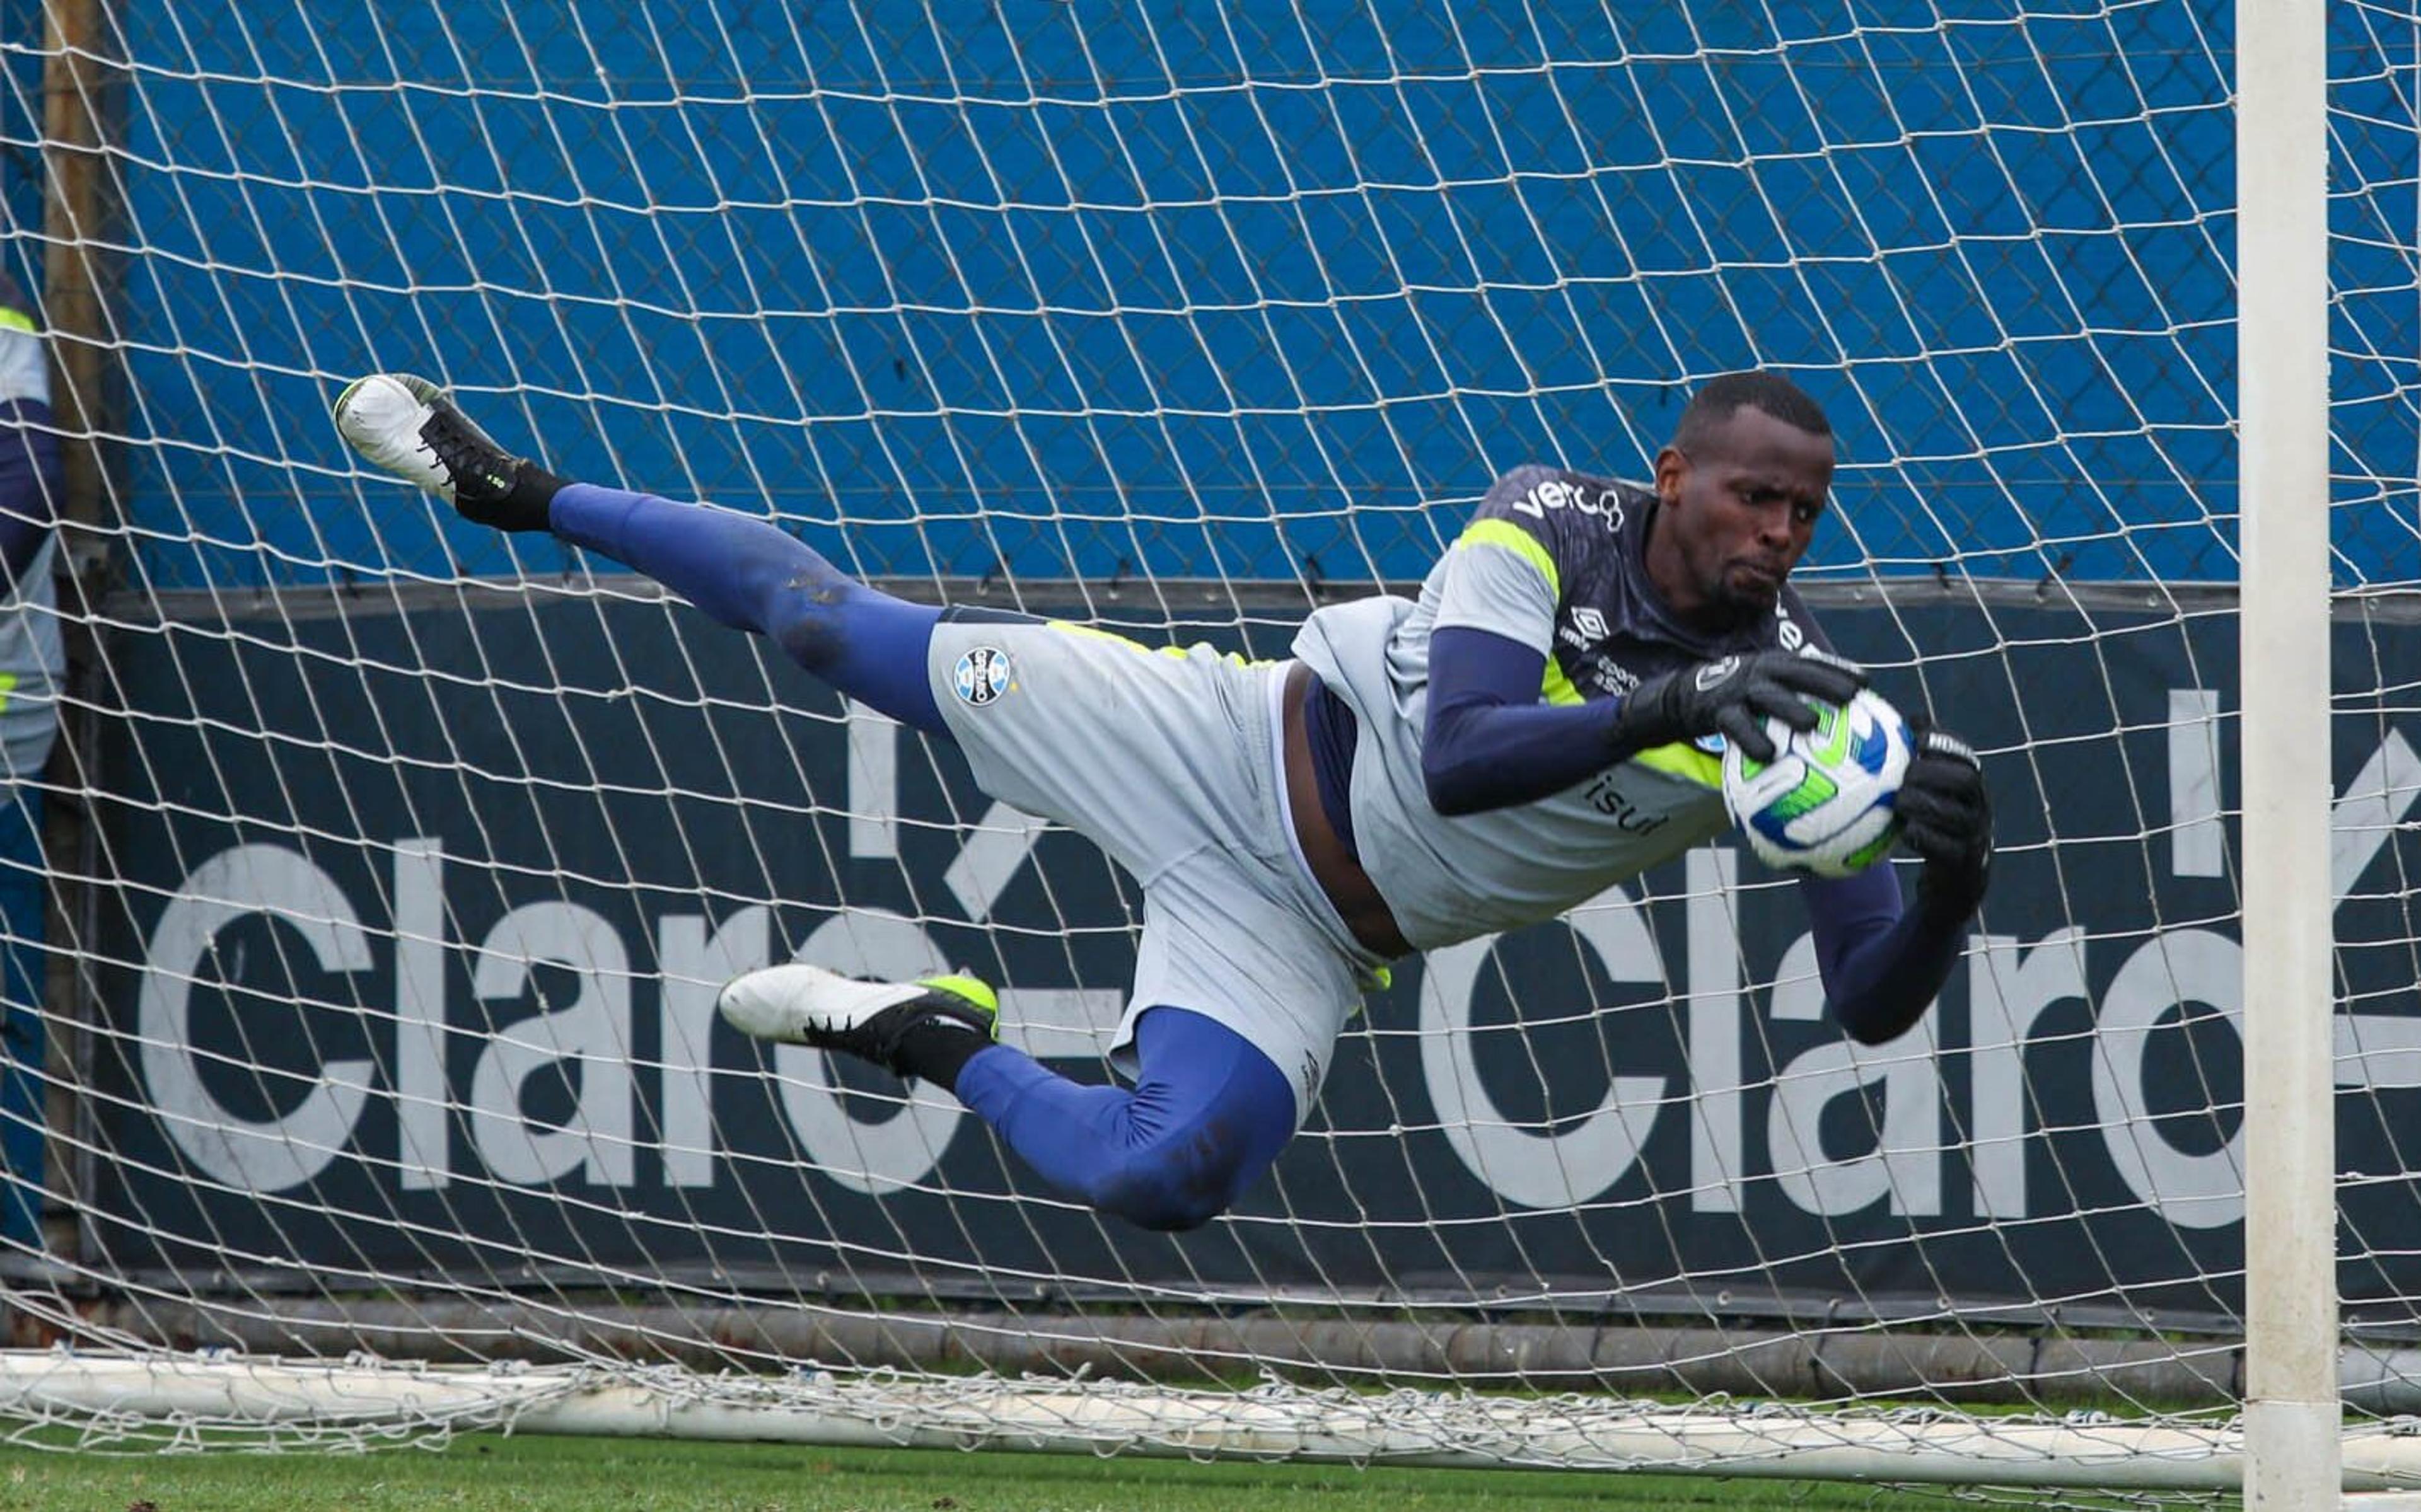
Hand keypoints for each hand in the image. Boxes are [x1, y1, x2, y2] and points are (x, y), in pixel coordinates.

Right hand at [1611, 648, 1866, 763]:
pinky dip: (1752, 739)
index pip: (1811, 663)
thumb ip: (1794, 695)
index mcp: (1775, 664)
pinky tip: (1769, 755)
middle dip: (1824, 682)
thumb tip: (1839, 722)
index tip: (1866, 683)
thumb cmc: (1739, 696)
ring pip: (1768, 697)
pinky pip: (1738, 726)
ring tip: (1812, 724)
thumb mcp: (1765, 686)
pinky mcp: (1719, 711)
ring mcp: (1739, 690)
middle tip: (1851, 697)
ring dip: (1791, 708)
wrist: (1685, 695)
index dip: (1838, 670)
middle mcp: (1759, 672)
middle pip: (1796, 674)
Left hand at [1900, 720, 1991, 919]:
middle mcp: (1979, 808)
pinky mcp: (1965, 864)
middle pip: (1966, 781)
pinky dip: (1926, 838)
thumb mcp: (1930, 797)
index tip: (1918, 737)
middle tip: (1906, 773)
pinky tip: (1905, 832)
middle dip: (1935, 772)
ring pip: (1959, 816)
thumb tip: (1907, 719)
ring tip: (1900, 801)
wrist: (1952, 886)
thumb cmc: (1935, 830)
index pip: (1966, 756)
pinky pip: (1950, 850)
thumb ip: (1920, 762)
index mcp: (1971, 788)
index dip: (1945, 743)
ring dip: (1926, 804)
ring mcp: (1975, 836)